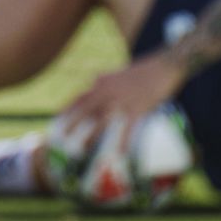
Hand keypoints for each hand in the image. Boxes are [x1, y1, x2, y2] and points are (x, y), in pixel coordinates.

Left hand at [62, 53, 183, 145]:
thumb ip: (106, 85)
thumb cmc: (142, 72)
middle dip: (72, 123)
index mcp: (103, 82)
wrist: (163, 66)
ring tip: (82, 149)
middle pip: (85, 109)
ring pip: (102, 120)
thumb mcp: (117, 76)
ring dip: (91, 135)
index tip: (58, 120)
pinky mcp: (138, 108)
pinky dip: (123, 142)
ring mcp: (122, 100)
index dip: (67, 109)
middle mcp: (109, 91)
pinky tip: (120, 154)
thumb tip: (94, 94)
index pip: (80, 97)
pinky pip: (128, 129)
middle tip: (62, 137)